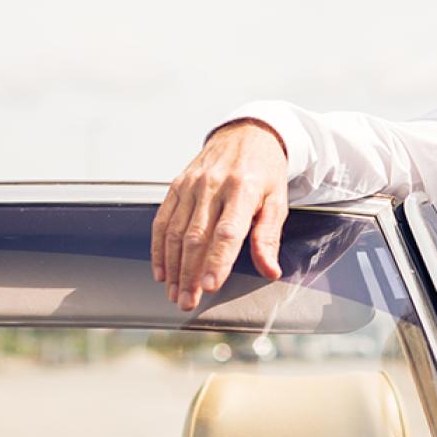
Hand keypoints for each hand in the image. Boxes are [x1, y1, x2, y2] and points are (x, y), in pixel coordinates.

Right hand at [151, 120, 289, 310]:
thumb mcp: (277, 201)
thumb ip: (269, 237)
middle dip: (190, 274)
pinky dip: (159, 249)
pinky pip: (162, 221)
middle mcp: (213, 186)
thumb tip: (270, 270)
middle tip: (188, 301)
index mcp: (242, 189)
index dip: (216, 261)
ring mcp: (191, 185)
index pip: (227, 232)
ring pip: (176, 233)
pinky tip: (161, 271)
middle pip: (197, 237)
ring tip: (174, 293)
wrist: (247, 135)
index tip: (209, 286)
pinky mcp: (176, 186)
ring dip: (173, 267)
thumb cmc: (264, 171)